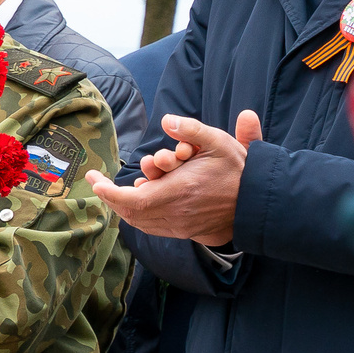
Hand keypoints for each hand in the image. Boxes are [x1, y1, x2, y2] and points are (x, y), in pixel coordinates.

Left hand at [87, 111, 262, 246]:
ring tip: (114, 191)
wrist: (259, 204)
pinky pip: (152, 227)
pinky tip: (137, 202)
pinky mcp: (184, 232)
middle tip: (99, 183)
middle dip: (112, 197)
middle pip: (129, 212)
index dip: (107, 192)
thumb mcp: (220, 142)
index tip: (94, 180)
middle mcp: (174, 213)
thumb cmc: (239, 171)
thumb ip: (192, 129)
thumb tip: (167, 119)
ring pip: (139, 222)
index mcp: (178, 192)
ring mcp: (179, 226)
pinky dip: (139, 216)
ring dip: (125, 207)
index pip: (130, 199)